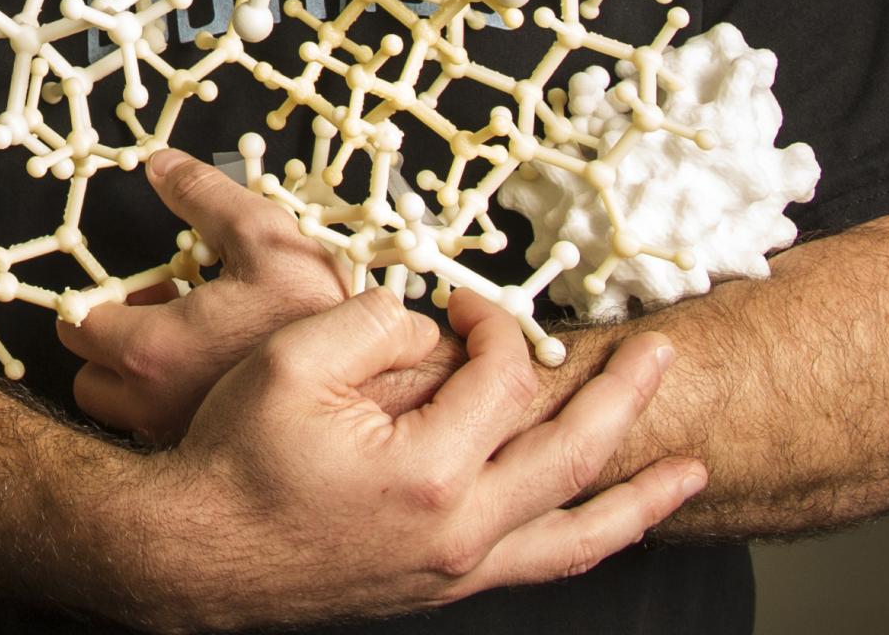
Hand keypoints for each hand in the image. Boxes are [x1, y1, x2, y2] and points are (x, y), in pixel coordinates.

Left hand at [58, 149, 346, 441]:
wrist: (372, 390)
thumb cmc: (315, 316)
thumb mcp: (262, 234)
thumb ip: (202, 193)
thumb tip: (160, 165)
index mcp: (153, 351)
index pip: (77, 327)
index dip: (95, 297)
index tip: (131, 284)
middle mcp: (152, 407)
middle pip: (89, 377)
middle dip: (111, 340)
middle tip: (158, 306)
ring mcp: (177, 438)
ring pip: (123, 410)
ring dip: (140, 373)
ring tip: (189, 334)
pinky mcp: (206, 454)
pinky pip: (161, 431)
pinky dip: (170, 400)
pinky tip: (215, 365)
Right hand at [150, 286, 703, 628]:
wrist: (199, 552)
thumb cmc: (238, 455)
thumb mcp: (295, 358)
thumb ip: (376, 322)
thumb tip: (427, 320)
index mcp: (429, 472)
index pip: (502, 379)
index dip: (492, 325)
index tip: (462, 303)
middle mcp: (459, 531)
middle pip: (570, 455)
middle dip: (622, 399)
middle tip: (662, 355)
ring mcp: (456, 568)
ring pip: (575, 532)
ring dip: (638, 493)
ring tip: (690, 467)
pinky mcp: (442, 584)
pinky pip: (541, 564)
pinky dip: (588, 539)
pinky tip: (609, 523)